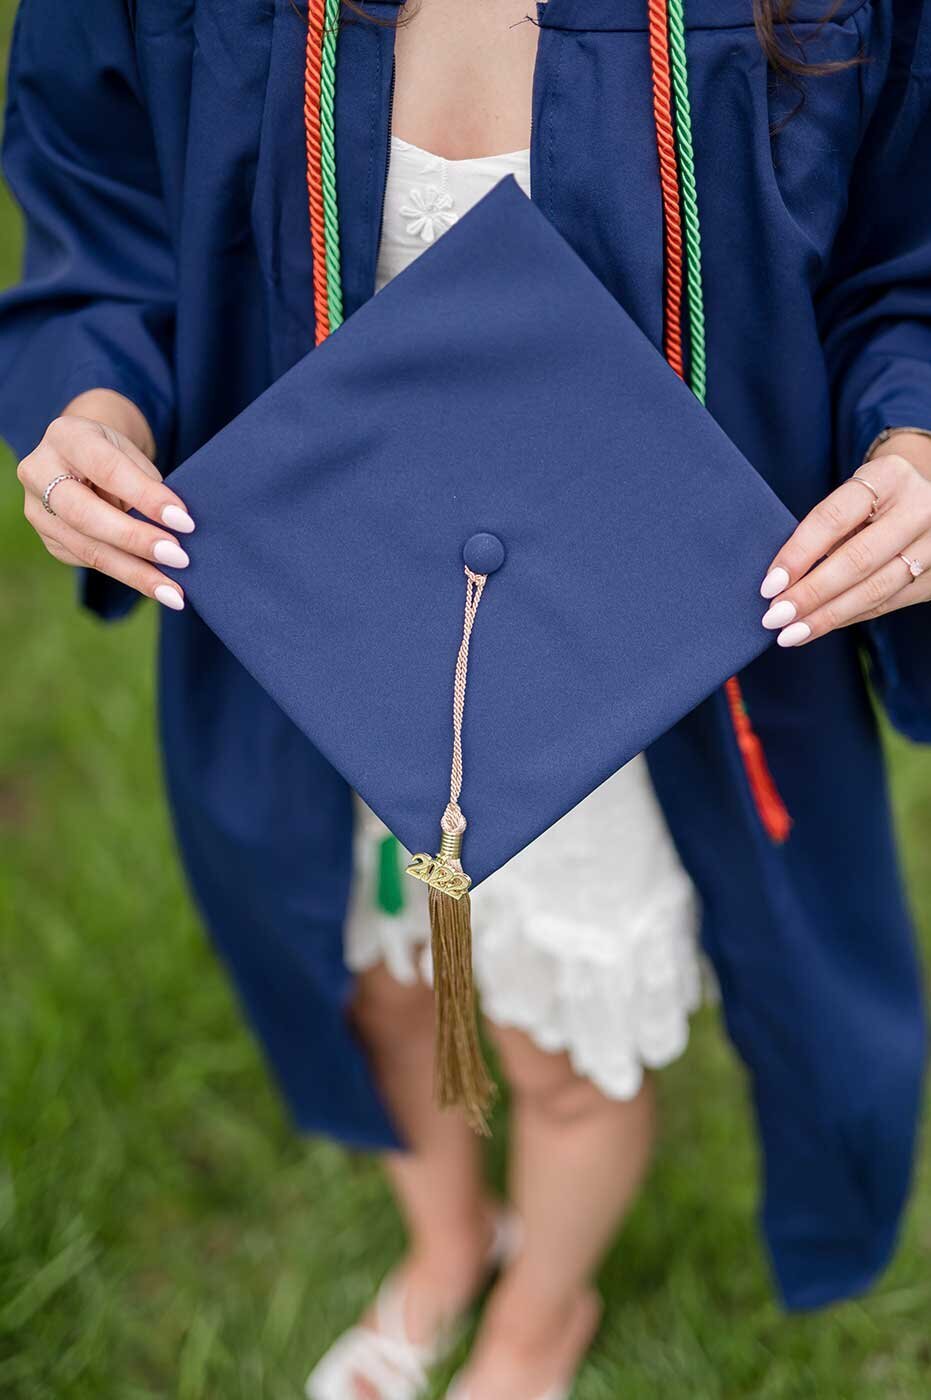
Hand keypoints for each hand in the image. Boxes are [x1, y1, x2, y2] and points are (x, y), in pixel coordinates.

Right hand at [17, 390, 193, 609]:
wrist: (84, 458)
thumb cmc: (116, 455)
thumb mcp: (131, 455)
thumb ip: (146, 486)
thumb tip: (177, 530)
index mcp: (66, 436)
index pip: (107, 470)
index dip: (146, 497)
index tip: (185, 522)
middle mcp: (39, 472)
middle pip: (86, 515)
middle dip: (136, 540)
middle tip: (179, 559)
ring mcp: (37, 509)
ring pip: (87, 549)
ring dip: (136, 573)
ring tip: (173, 591)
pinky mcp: (48, 539)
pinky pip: (90, 562)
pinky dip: (127, 575)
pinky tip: (156, 587)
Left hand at [759, 438, 930, 646]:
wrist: (929, 503)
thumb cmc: (875, 500)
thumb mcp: (855, 495)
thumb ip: (826, 527)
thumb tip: (780, 580)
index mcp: (889, 478)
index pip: (834, 518)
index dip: (799, 554)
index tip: (769, 586)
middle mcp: (919, 510)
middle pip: (857, 560)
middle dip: (810, 594)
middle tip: (774, 617)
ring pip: (874, 590)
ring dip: (826, 616)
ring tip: (790, 633)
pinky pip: (886, 605)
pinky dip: (847, 618)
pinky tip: (818, 627)